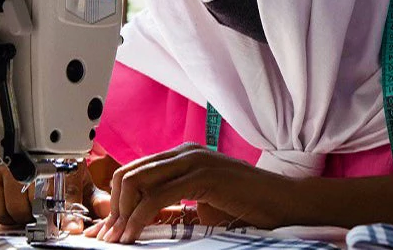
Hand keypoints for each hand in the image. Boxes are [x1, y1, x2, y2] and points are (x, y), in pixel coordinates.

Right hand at [0, 162, 109, 233]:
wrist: (27, 140)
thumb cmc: (57, 163)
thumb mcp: (79, 178)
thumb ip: (94, 197)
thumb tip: (106, 211)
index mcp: (62, 161)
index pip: (66, 192)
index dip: (69, 214)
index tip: (73, 228)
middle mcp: (33, 161)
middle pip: (37, 206)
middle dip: (43, 214)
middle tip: (45, 212)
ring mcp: (8, 168)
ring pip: (15, 210)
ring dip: (24, 215)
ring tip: (30, 205)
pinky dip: (5, 214)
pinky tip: (13, 205)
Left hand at [89, 143, 299, 243]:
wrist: (283, 203)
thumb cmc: (247, 206)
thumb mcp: (201, 205)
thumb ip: (172, 206)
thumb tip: (137, 221)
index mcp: (183, 155)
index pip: (134, 171)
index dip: (115, 202)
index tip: (109, 230)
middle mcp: (185, 152)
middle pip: (128, 174)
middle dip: (113, 209)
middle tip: (110, 237)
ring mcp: (194, 160)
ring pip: (136, 181)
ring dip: (121, 214)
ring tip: (120, 239)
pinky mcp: (203, 175)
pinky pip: (156, 197)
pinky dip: (138, 218)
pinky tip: (136, 235)